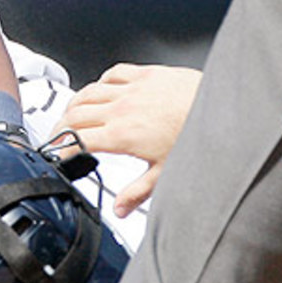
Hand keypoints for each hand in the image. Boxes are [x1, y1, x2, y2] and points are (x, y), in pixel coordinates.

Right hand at [54, 64, 200, 216]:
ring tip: (70, 113)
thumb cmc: (197, 136)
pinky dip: (101, 82)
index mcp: (121, 135)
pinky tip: (102, 88)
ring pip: (87, 92)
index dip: (60, 148)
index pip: (76, 140)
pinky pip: (112, 73)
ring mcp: (132, 89)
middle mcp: (122, 108)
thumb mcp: (165, 173)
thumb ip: (137, 192)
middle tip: (57, 136)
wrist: (224, 108)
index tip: (58, 154)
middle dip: (59, 126)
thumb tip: (120, 209)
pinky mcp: (146, 74)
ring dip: (73, 104)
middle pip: (74, 114)